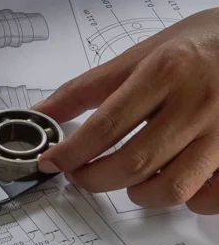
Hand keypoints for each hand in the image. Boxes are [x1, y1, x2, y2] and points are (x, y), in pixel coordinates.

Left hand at [33, 8, 218, 213]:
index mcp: (165, 72)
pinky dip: (187, 201)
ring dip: (138, 193)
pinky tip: (174, 180)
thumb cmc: (202, 44)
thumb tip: (43, 112)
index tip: (50, 162)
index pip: (105, 127)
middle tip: (81, 174)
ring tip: (128, 179)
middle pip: (133, 164)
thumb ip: (89, 86)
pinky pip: (211, 199)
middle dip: (94, 178)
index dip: (70, 153)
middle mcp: (198, 103)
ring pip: (171, 189)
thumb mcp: (143, 52)